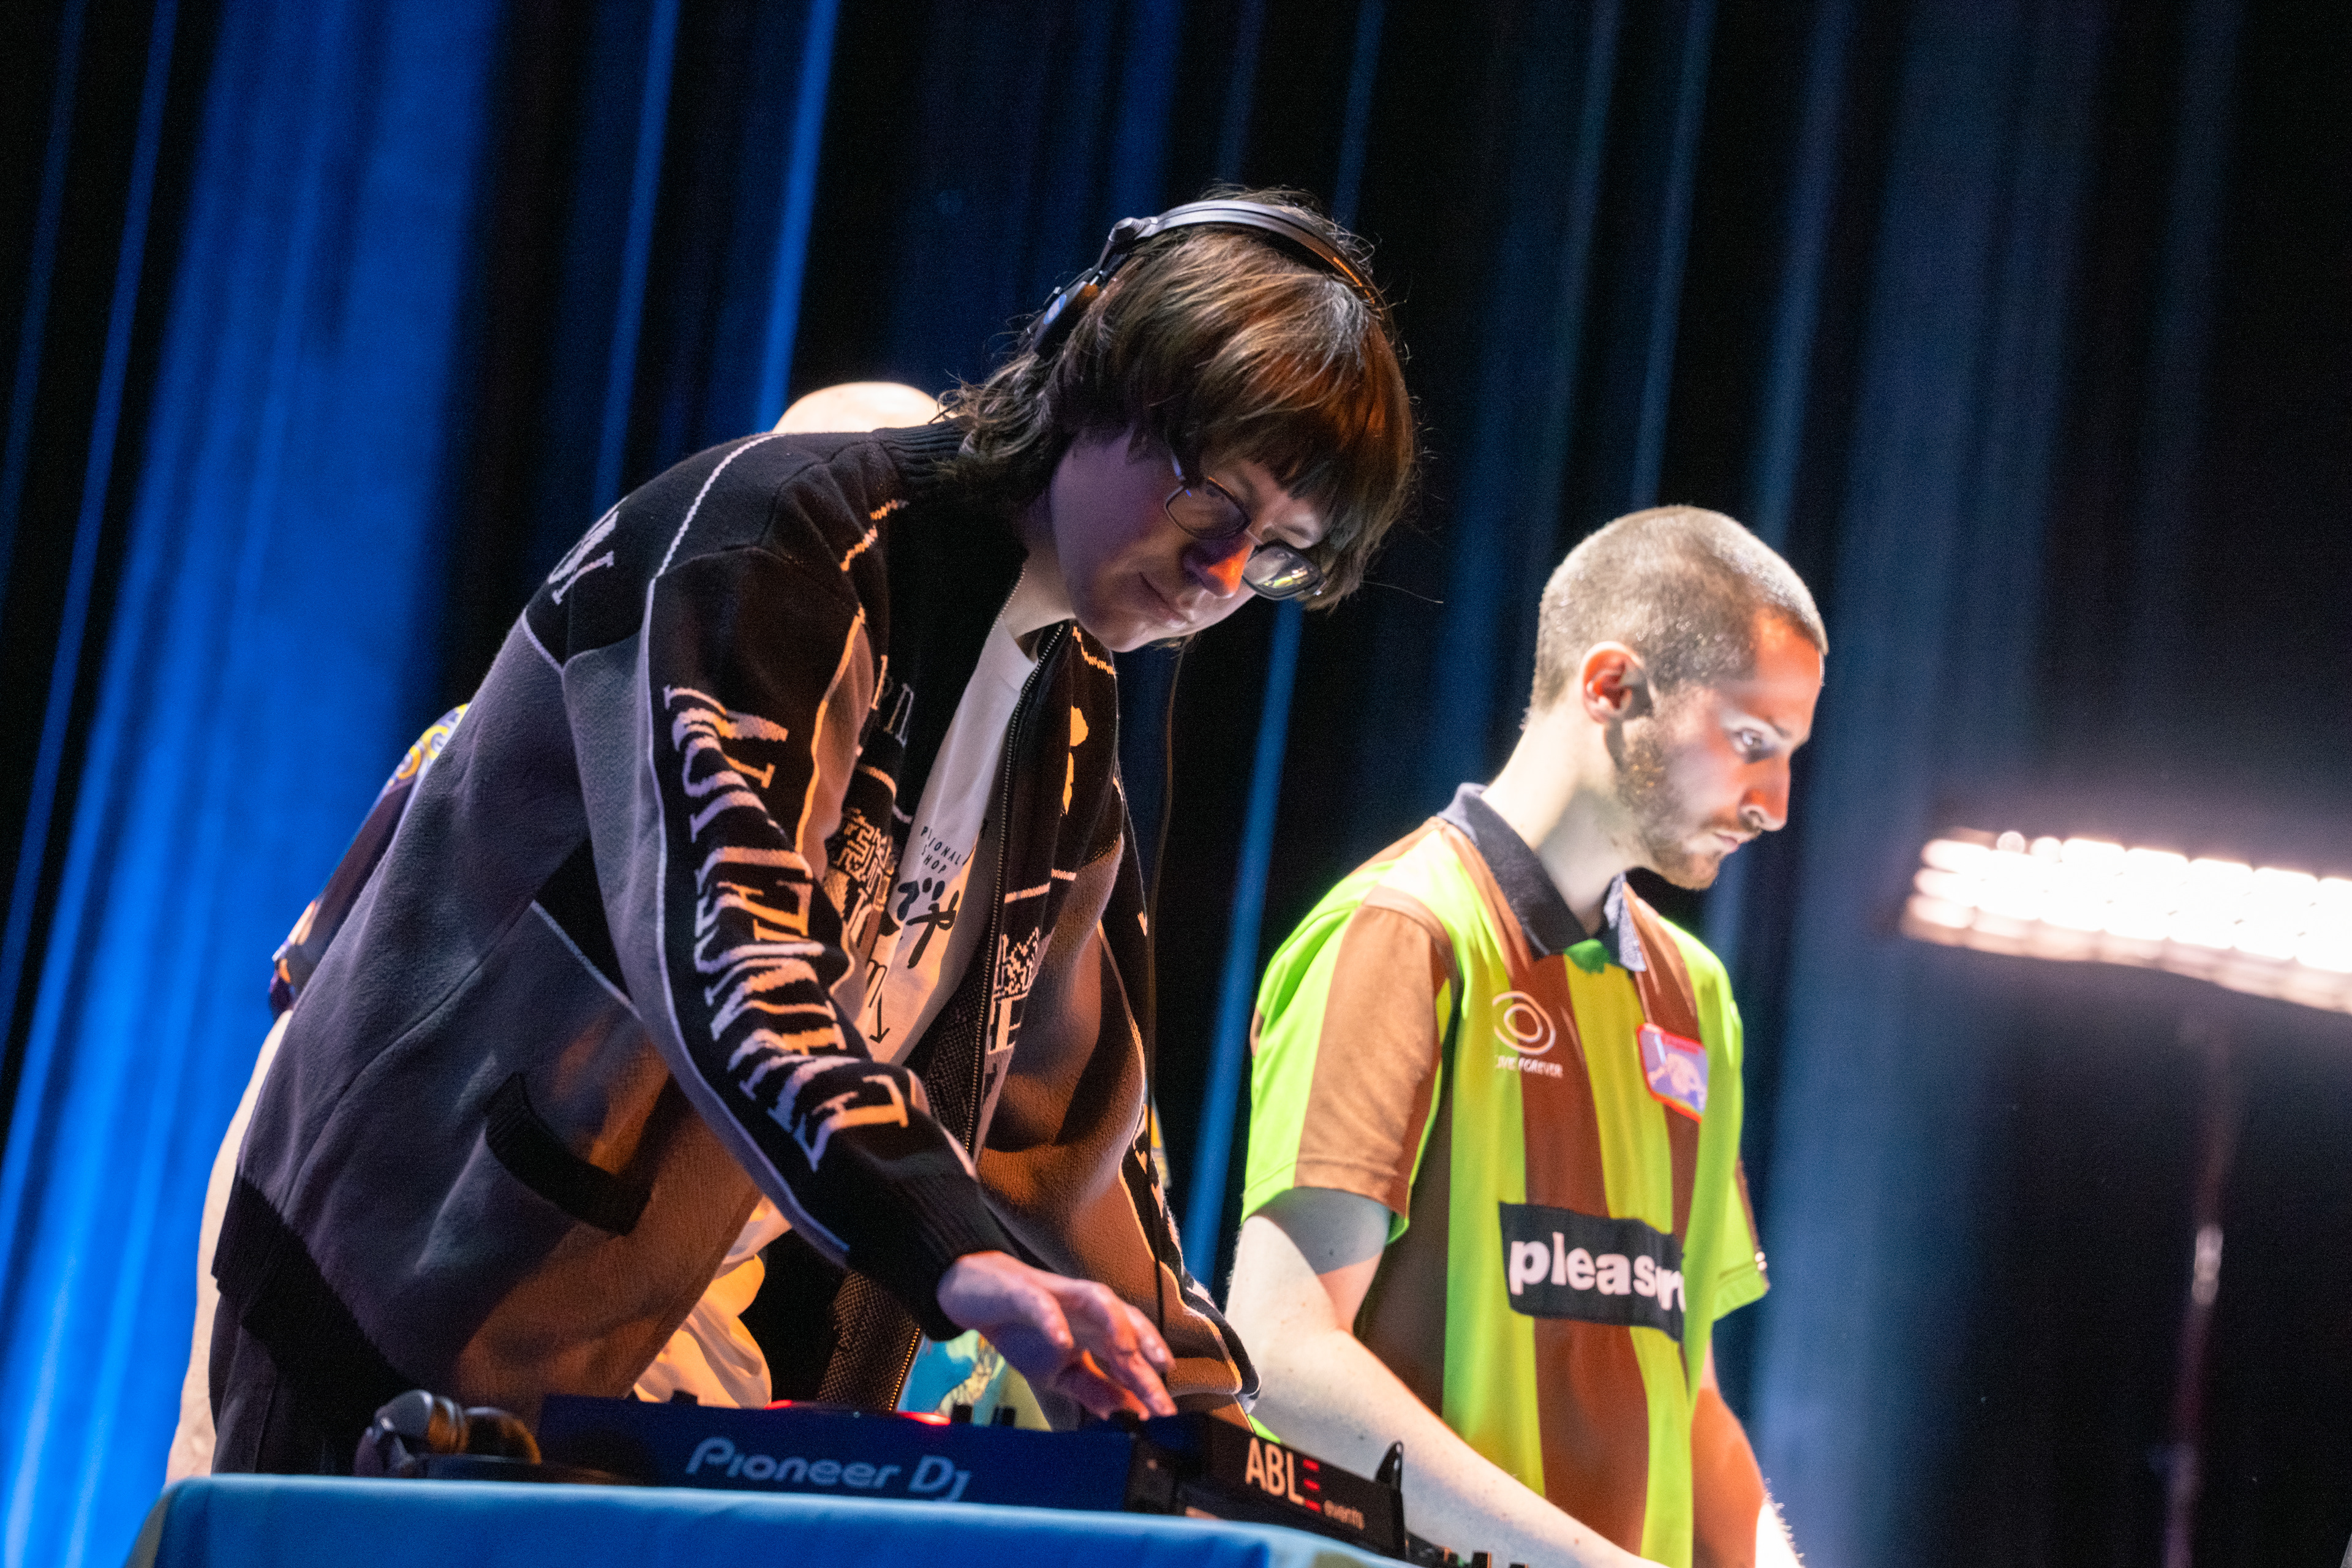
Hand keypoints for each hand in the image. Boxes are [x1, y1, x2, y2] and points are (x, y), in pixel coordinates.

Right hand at [935, 1251, 1176, 1419]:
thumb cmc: (1022, 1329)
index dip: (1149, 1386)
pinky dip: (1055, 1321)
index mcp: (1095, 1333)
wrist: (975, 1292)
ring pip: (1100, 1301)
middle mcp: (1087, 1312)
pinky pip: (1044, 1304)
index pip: (1130, 1359)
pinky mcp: (1027, 1292)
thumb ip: (1091, 1388)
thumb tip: (1123, 1412)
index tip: (1166, 1416)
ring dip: (1117, 1325)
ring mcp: (1060, 1298)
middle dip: (1148, 1352)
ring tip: (1127, 1353)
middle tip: (1161, 1386)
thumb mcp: (1057, 1372)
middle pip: (1127, 1325)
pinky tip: (1061, 1341)